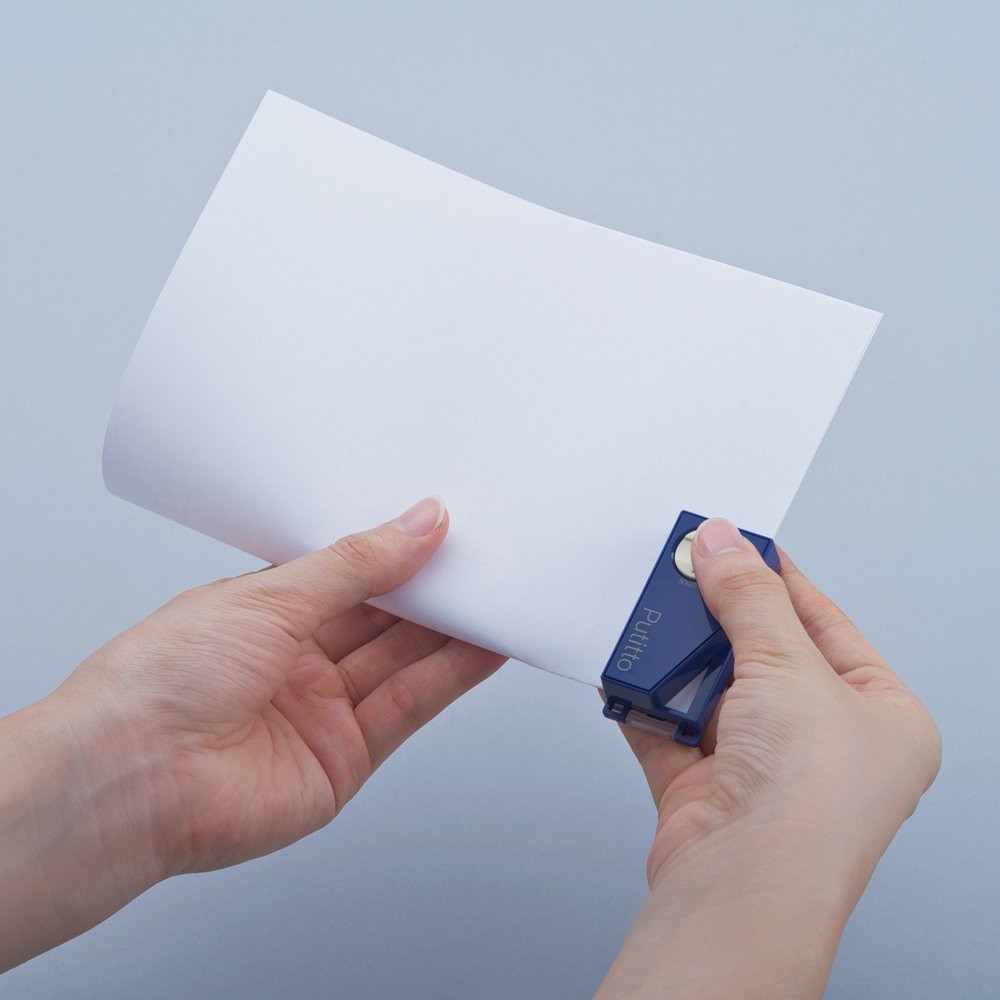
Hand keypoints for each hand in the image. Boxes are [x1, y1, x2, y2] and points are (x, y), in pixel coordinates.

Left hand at [0, 496, 504, 969]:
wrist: (130, 778)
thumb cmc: (164, 678)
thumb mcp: (270, 597)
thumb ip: (356, 565)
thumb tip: (418, 524)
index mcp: (266, 615)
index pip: (349, 576)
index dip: (397, 552)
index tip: (446, 526)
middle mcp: (296, 663)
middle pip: (383, 619)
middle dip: (433, 588)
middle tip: (485, 556)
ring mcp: (322, 713)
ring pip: (403, 662)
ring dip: (453, 631)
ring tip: (500, 593)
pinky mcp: (345, 760)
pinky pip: (408, 707)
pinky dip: (450, 675)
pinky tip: (484, 646)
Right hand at [597, 518, 940, 999]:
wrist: (742, 887)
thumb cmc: (808, 800)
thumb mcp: (788, 666)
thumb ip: (750, 598)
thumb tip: (722, 543)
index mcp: (879, 715)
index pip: (824, 623)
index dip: (777, 578)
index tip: (734, 543)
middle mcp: (824, 744)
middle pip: (761, 654)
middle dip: (717, 617)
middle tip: (683, 573)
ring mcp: (763, 767)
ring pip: (711, 689)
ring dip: (680, 660)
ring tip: (653, 619)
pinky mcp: (706, 787)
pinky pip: (669, 728)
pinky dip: (646, 702)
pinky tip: (629, 675)